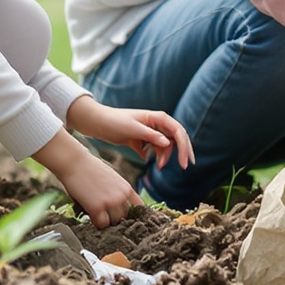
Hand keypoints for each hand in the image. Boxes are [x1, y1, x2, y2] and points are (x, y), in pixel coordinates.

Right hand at [32, 131, 138, 227]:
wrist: (74, 163)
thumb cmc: (90, 168)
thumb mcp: (112, 178)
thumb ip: (118, 192)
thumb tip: (118, 207)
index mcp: (127, 188)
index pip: (138, 208)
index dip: (132, 215)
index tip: (126, 218)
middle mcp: (121, 196)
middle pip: (125, 217)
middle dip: (116, 218)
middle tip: (106, 215)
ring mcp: (110, 203)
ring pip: (114, 223)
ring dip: (106, 221)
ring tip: (97, 214)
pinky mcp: (97, 208)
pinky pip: (101, 224)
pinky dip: (96, 223)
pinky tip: (91, 216)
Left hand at [66, 95, 192, 171]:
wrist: (98, 123)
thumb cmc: (115, 122)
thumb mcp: (133, 129)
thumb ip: (151, 135)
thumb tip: (169, 143)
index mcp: (158, 118)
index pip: (178, 132)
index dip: (184, 147)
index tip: (184, 163)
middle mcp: (157, 123)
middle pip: (177, 137)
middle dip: (182, 151)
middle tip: (186, 166)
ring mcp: (151, 131)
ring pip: (166, 145)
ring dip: (166, 156)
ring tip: (159, 166)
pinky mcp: (143, 139)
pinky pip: (156, 148)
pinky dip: (156, 156)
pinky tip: (150, 161)